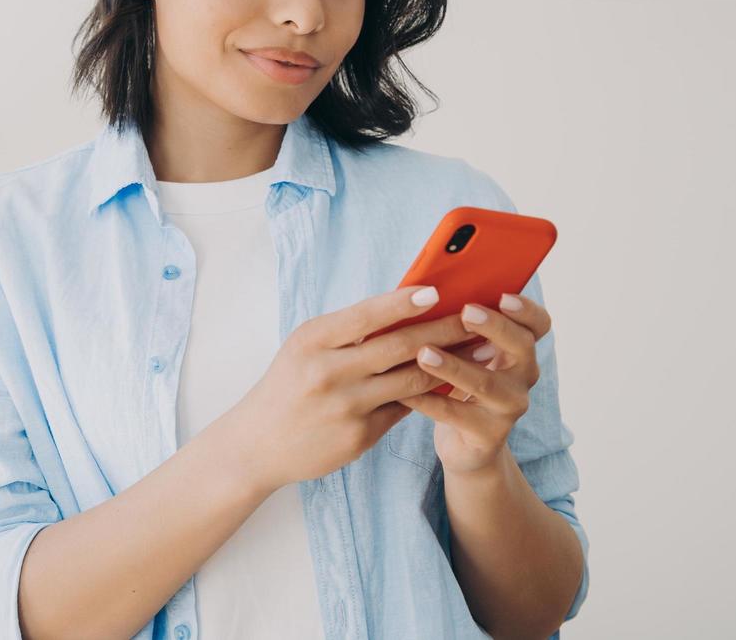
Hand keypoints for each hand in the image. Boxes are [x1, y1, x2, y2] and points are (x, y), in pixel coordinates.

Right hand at [225, 284, 479, 493]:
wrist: (257, 443)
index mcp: (313, 340)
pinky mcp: (359, 437)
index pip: (366, 315)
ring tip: (478, 349)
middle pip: (398, 346)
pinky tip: (454, 381)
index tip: (437, 291)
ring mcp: (345, 407)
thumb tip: (408, 307)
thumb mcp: (307, 347)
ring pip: (410, 379)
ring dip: (449, 362)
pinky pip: (404, 408)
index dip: (403, 302)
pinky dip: (430, 392)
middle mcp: (328, 372)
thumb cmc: (289, 384)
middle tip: (476, 318)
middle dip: (444, 330)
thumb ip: (349, 330)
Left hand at [396, 291, 551, 476]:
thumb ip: (458, 326)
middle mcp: (523, 375)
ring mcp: (509, 406)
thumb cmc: (460, 384)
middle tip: (465, 313)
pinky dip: (429, 401)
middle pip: (522, 345)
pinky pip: (456, 415)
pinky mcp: (489, 435)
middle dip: (495, 327)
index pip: (538, 324)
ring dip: (454, 366)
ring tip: (424, 353)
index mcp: (519, 348)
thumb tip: (424, 288)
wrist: (465, 444)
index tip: (502, 295)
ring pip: (486, 382)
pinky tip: (405, 392)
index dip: (526, 309)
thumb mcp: (465, 353)